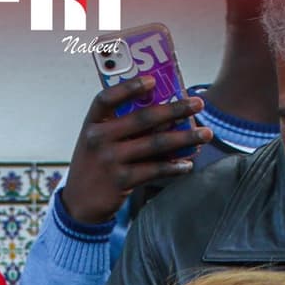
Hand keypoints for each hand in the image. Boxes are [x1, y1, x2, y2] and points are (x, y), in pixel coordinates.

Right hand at [62, 77, 212, 225]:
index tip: (152, 81)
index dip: (128, 87)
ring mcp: (110, 160)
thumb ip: (120, 127)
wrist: (79, 204)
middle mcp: (98, 139)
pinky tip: (188, 164)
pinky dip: (174, 166)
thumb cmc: (95, 165)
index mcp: (92, 123)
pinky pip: (154, 169)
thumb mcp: (97, 142)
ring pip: (155, 144)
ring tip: (205, 134)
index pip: (106, 98)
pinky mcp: (121, 180)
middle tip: (198, 104)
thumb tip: (166, 114)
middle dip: (175, 109)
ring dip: (184, 138)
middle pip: (142, 118)